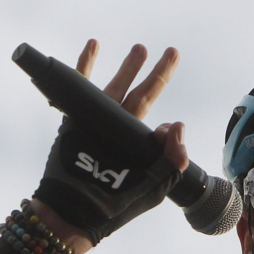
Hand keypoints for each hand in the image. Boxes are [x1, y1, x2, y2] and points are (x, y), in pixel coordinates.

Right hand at [31, 40, 189, 251]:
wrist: (77, 207)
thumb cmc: (116, 202)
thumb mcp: (156, 184)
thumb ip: (173, 159)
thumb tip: (177, 126)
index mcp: (142, 145)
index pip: (162, 128)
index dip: (169, 128)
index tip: (169, 130)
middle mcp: (122, 129)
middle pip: (144, 94)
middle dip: (158, 73)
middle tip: (173, 52)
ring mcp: (99, 121)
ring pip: (117, 87)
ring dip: (129, 66)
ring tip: (141, 48)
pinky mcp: (77, 116)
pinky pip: (82, 85)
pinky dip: (87, 64)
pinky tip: (94, 45)